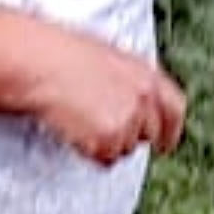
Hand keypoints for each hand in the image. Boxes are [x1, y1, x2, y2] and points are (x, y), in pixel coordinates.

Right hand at [7, 19, 189, 166]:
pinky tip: (74, 128)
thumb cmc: (61, 56)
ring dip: (105, 143)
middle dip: (129, 137)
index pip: (175, 108)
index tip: (165, 145)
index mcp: (145, 72)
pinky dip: (89, 150)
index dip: (171, 130)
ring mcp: (130, 118)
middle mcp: (144, 96)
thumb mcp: (106, 60)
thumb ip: (128, 83)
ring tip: (79, 118)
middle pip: (149, 134)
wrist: (39, 63)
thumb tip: (130, 104)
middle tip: (102, 131)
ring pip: (124, 149)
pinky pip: (105, 157)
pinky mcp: (111, 137)